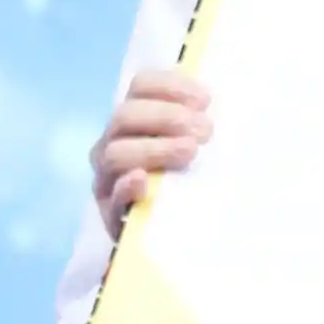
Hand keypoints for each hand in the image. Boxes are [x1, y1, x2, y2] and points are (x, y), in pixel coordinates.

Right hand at [90, 65, 213, 237]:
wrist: (175, 238)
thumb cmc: (189, 182)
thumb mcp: (194, 145)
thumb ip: (198, 123)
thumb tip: (216, 105)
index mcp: (133, 119)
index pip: (141, 86)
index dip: (171, 86)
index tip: (205, 100)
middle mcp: (112, 143)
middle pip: (126, 116)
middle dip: (167, 118)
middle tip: (205, 131)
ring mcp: (108, 179)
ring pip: (116, 153)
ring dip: (155, 149)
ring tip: (190, 153)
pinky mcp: (112, 214)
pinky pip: (112, 197)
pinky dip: (127, 186)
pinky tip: (145, 181)